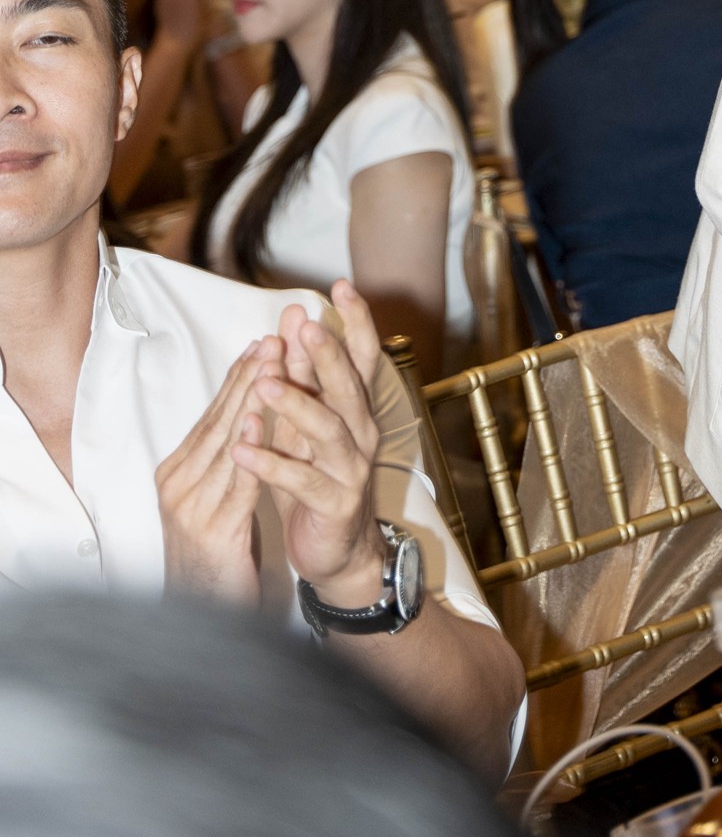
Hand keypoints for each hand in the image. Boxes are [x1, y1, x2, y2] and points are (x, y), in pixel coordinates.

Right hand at [157, 340, 276, 601]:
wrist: (202, 620)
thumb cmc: (217, 557)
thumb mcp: (219, 498)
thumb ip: (229, 457)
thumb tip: (248, 410)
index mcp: (179, 472)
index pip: (214, 413)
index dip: (240, 376)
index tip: (265, 340)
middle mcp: (178, 484)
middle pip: (219, 419)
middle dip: (249, 375)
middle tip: (275, 335)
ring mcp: (190, 507)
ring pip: (226, 441)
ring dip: (252, 398)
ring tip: (273, 362)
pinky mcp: (210, 532)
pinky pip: (233, 482)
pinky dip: (246, 449)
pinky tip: (255, 421)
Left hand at [234, 280, 385, 606]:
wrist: (336, 549)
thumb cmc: (315, 476)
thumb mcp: (306, 423)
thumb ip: (301, 376)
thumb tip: (291, 321)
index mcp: (355, 408)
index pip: (363, 356)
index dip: (356, 321)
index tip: (340, 286)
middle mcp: (361, 433)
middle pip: (349, 387)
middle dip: (328, 355)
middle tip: (306, 327)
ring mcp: (351, 469)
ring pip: (328, 432)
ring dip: (296, 406)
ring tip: (264, 385)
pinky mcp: (335, 504)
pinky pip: (304, 481)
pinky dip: (272, 465)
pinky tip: (243, 451)